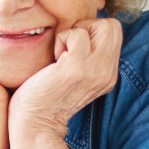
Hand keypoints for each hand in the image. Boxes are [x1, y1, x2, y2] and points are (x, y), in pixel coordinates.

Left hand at [9, 18, 121, 135]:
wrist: (35, 123)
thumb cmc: (45, 97)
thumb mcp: (75, 77)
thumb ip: (86, 58)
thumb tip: (80, 30)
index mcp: (108, 75)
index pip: (114, 35)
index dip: (91, 33)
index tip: (72, 50)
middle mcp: (107, 73)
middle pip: (113, 26)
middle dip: (88, 27)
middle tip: (68, 47)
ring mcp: (95, 70)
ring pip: (102, 25)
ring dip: (74, 33)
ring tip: (61, 55)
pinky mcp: (77, 67)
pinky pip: (77, 33)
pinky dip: (62, 38)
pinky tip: (54, 60)